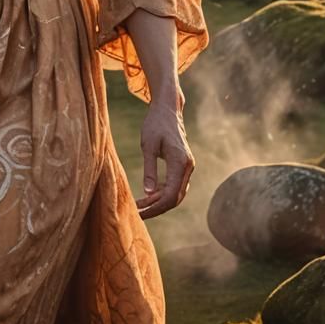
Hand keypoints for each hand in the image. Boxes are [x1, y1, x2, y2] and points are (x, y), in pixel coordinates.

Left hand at [134, 99, 193, 219]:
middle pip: (175, 198)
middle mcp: (187, 167)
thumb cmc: (155, 124)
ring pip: (176, 193)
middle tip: (137, 213)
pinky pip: (175, 185)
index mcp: (179, 163)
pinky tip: (148, 195)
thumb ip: (149, 169)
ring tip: (139, 205)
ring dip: (158, 201)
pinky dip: (162, 192)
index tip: (139, 213)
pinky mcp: (183, 165)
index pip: (170, 195)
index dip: (155, 208)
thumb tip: (147, 194)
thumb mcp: (148, 145)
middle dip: (156, 208)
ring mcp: (187, 167)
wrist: (167, 110)